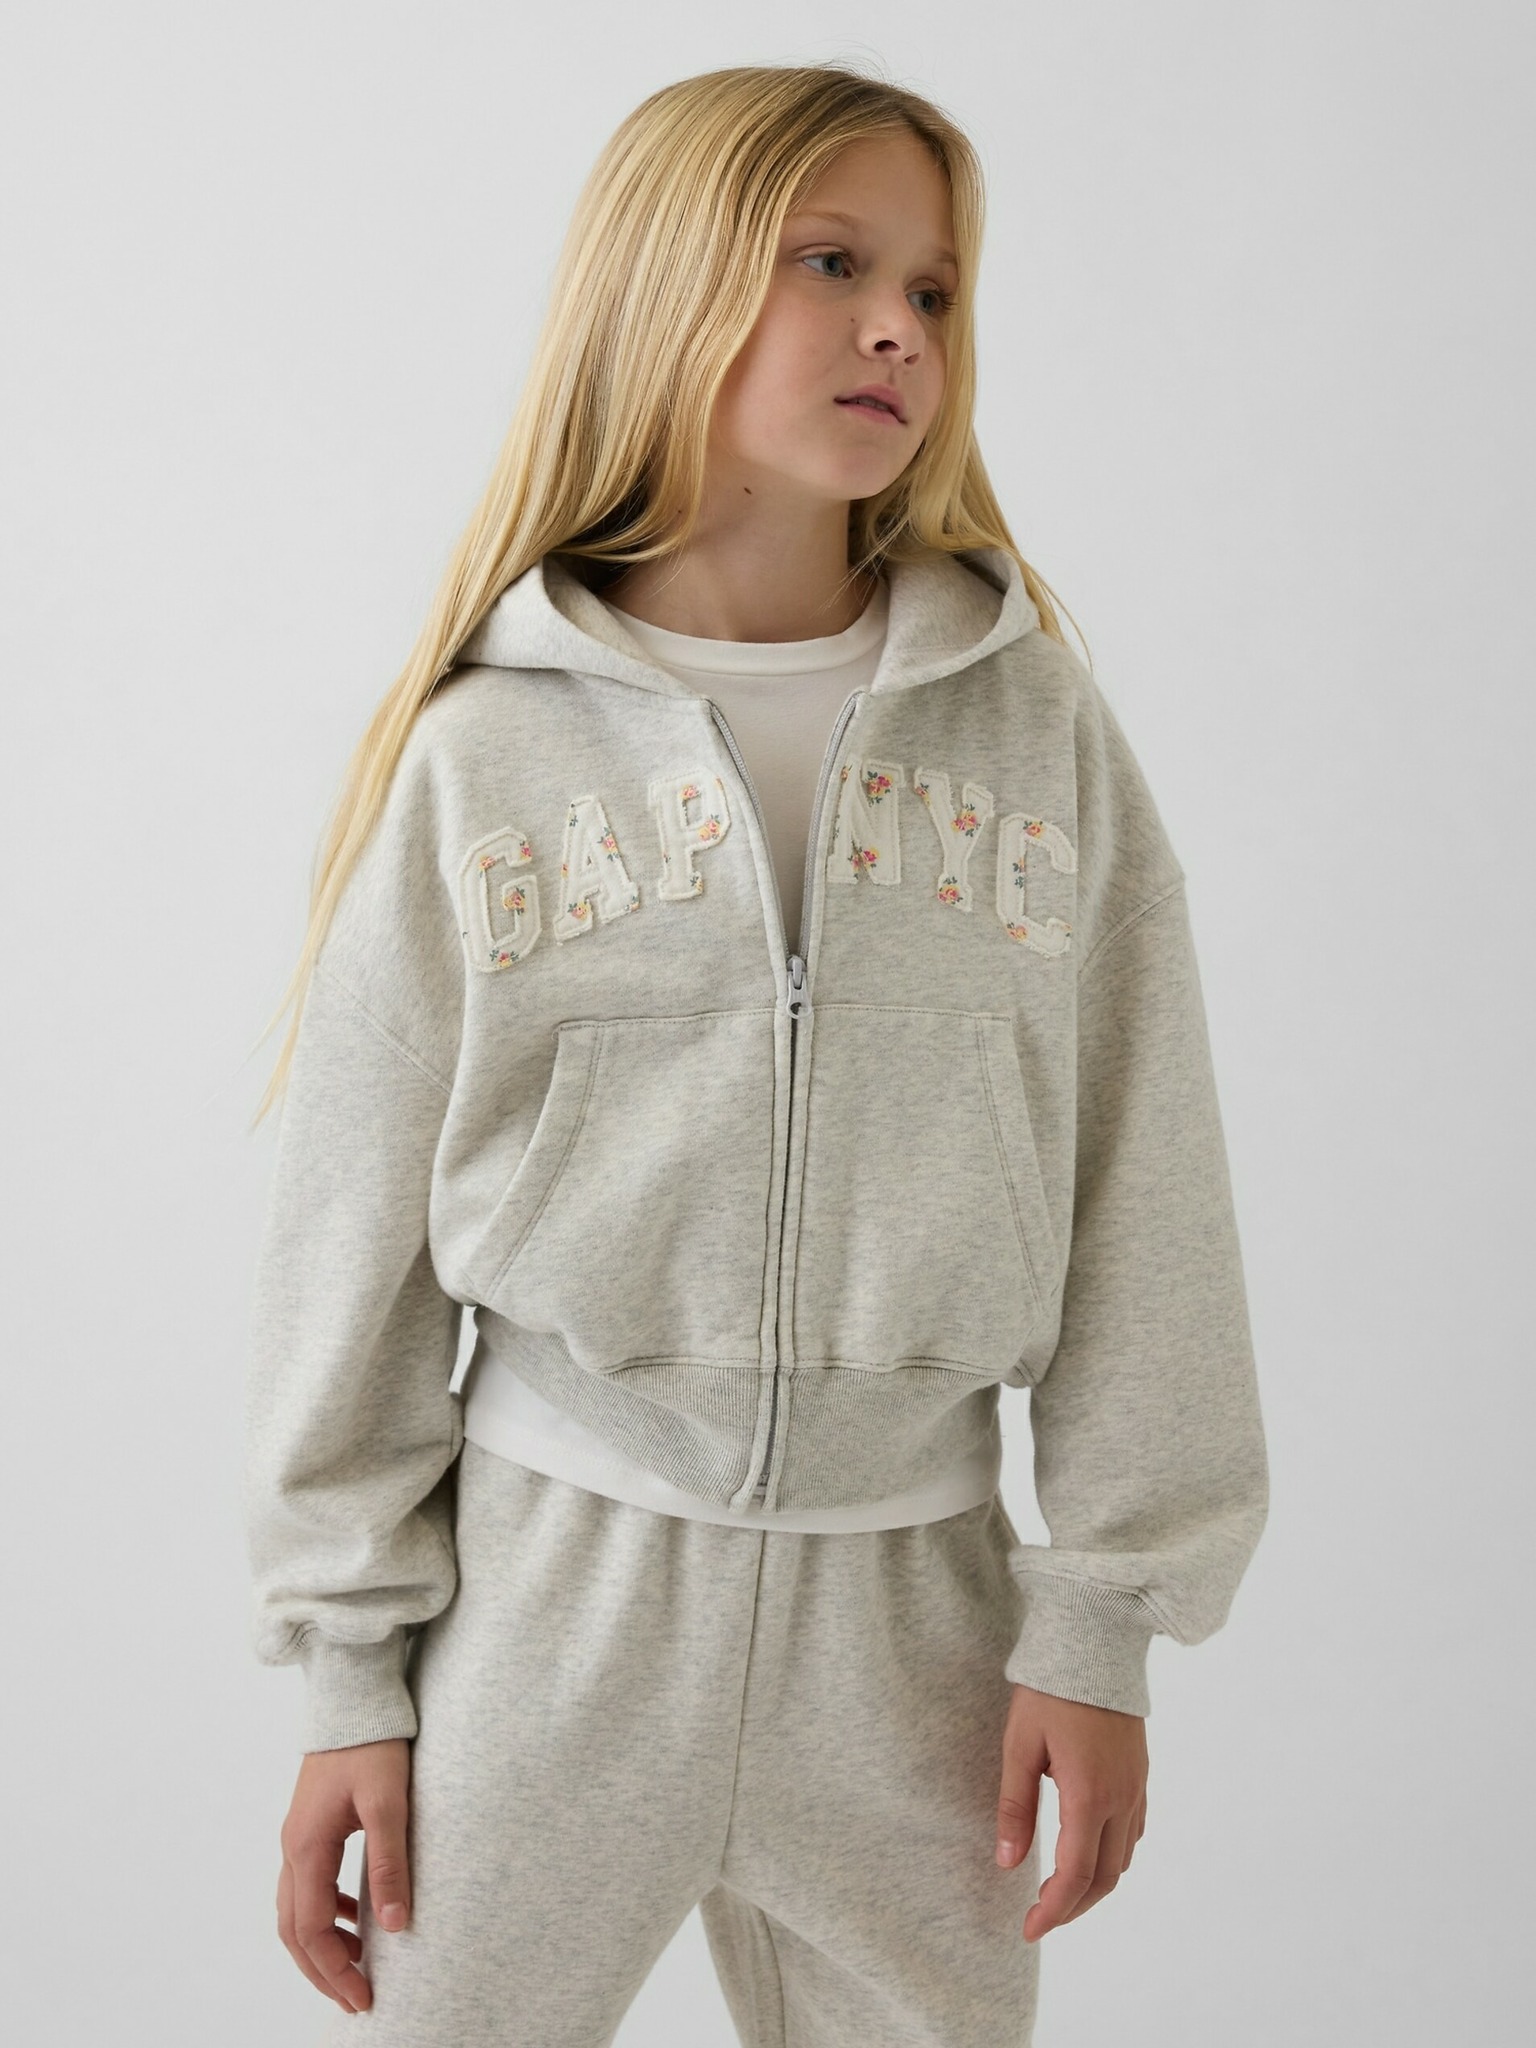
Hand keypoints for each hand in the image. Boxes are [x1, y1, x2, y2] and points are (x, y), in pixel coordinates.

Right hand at [277, 1736, 412, 2012]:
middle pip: (293, 1929)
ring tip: (357, 1964)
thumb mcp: (389, 1803)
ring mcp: (297, 1835)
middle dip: (321, 1970)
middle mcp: (293, 1846)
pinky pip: (306, 1883)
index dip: (334, 1970)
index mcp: (307, 1847)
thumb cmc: (372, 1743)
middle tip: (356, 1998)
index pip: (310, 1930)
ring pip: (295, 1909)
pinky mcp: (310, 1824)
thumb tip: (396, 1926)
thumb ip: (390, 1864)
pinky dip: (324, 1911)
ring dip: (320, 1944)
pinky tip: (353, 1914)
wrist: (353, 1696)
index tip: (363, 1998)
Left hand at [995, 1683, 1147, 1941]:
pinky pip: (1134, 1833)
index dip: (1053, 1911)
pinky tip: (1088, 1852)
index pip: (1075, 1875)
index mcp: (1088, 1796)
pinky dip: (1112, 1857)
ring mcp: (1136, 1788)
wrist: (1094, 1643)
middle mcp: (1121, 1799)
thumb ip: (1014, 1807)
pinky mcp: (1140, 1775)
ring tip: (1059, 1891)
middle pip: (1105, 1879)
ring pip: (1124, 1860)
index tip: (1029, 1929)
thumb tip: (1007, 1863)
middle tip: (1040, 1917)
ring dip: (1095, 1885)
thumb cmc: (1050, 1691)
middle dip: (1073, 1907)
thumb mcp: (1019, 1746)